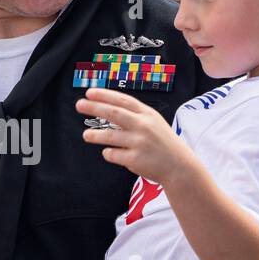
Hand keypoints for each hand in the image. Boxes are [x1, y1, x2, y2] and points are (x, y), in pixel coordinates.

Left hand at [76, 88, 194, 185]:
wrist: (180, 167)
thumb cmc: (163, 144)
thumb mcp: (154, 123)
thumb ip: (135, 115)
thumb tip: (108, 108)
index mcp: (148, 114)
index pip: (123, 100)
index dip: (105, 95)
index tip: (90, 92)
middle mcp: (143, 126)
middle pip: (113, 113)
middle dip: (94, 108)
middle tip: (79, 105)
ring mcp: (139, 143)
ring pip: (109, 136)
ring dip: (94, 135)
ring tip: (86, 135)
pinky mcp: (135, 159)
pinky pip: (113, 154)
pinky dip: (108, 153)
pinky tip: (109, 152)